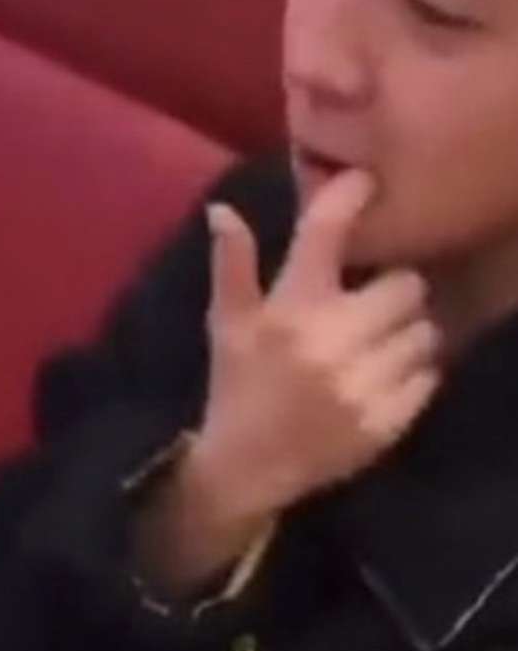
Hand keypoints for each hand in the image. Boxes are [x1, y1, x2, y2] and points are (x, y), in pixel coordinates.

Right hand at [193, 168, 442, 518]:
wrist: (248, 468)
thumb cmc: (237, 382)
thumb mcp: (227, 321)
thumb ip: (232, 263)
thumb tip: (222, 208)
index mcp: (291, 308)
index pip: (324, 234)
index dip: (349, 197)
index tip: (366, 182)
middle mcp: (331, 340)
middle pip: (405, 285)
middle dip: (394, 288)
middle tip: (375, 298)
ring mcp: (364, 384)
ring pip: (423, 332)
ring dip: (407, 330)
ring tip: (381, 340)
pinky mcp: (389, 421)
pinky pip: (428, 377)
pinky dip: (413, 372)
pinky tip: (384, 375)